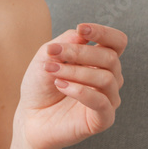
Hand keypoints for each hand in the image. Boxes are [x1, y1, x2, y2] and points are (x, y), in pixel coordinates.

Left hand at [14, 23, 126, 148]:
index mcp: (99, 60)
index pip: (117, 42)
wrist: (31, 116)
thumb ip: (65, 42)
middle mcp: (109, 78)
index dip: (104, 32)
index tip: (81, 28)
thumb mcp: (46, 57)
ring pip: (106, 78)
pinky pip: (101, 102)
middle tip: (53, 53)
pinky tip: (61, 86)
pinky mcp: (103, 120)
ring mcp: (108, 99)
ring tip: (52, 72)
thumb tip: (81, 33)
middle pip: (110, 57)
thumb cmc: (40, 85)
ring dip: (75, 72)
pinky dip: (80, 91)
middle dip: (79, 52)